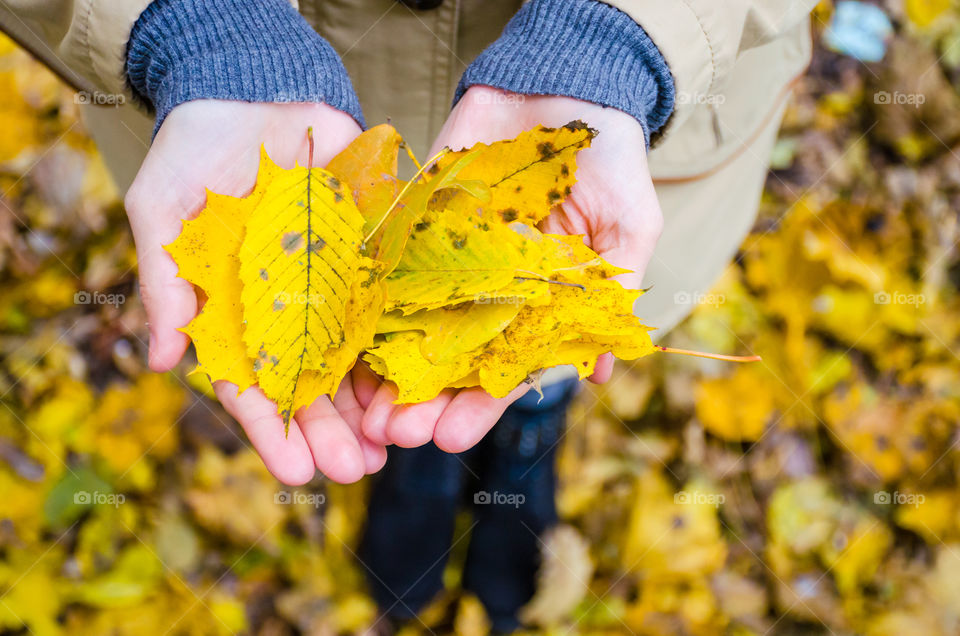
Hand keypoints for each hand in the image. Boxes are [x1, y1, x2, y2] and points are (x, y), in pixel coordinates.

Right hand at [124, 100, 386, 484]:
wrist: (252, 91)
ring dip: (375, 401)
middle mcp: (289, 308)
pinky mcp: (371, 250)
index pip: (253, 384)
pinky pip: (392, 298)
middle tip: (356, 470)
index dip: (273, 430)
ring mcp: (333, 283)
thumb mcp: (162, 212)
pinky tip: (425, 374)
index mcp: (237, 312)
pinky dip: (405, 336)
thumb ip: (165, 283)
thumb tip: (161, 360)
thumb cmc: (194, 153)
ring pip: (356, 353)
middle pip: (314, 381)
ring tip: (396, 442)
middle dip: (334, 430)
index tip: (294, 471)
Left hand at [360, 86, 663, 452]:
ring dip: (384, 364)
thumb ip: (614, 292)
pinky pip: (384, 258)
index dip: (477, 404)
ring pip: (406, 318)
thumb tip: (604, 373)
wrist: (563, 85)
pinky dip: (361, 294)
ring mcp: (444, 254)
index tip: (451, 437)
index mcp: (532, 301)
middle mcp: (483, 286)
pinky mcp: (414, 216)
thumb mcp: (628, 227)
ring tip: (360, 405)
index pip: (500, 367)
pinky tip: (340, 332)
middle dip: (420, 397)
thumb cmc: (609, 160)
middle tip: (393, 434)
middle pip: (444, 354)